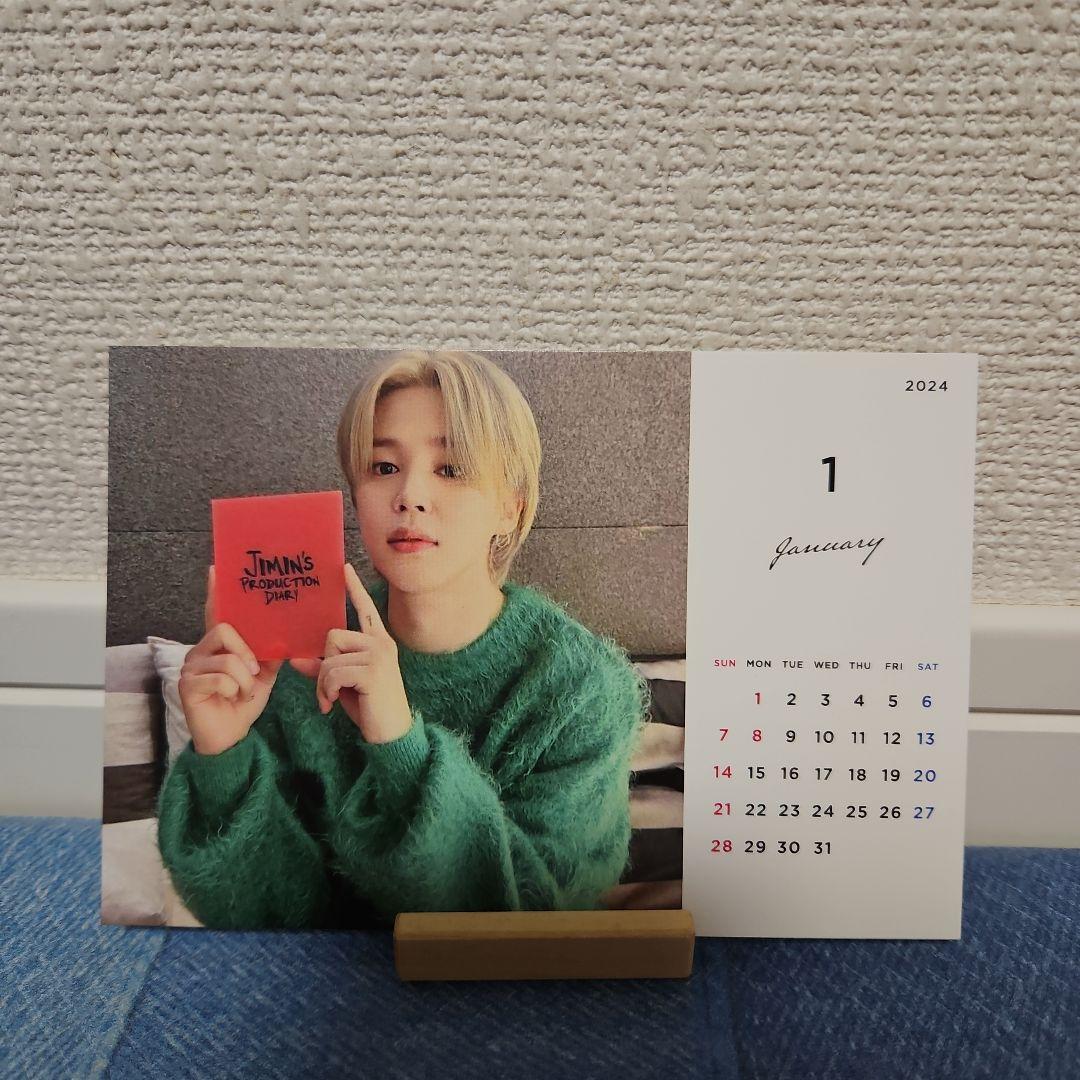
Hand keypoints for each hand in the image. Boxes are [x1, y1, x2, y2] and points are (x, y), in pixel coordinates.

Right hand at [178, 565, 284, 755]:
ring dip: (246, 679)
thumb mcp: (264, 675)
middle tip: (255, 671)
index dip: (216, 592)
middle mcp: (200, 650)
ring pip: (228, 658)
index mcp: (218, 644)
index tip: (215, 569)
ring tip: (244, 692)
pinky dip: (237, 690)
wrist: (230, 737)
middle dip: (247, 652)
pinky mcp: (186, 685)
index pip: (216, 613)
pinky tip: (232, 699)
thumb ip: (271, 654)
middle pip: (224, 629)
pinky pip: (222, 678)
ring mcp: (190, 666)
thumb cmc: (243, 702)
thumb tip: (287, 637)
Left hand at [289, 564, 412, 744]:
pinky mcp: (372, 670)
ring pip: (330, 656)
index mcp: (378, 642)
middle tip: (328, 690)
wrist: (391, 733)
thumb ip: (323, 668)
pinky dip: (326, 691)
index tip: (344, 568)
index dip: (354, 588)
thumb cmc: (370, 707)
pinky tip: (332, 705)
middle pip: (333, 635)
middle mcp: (381, 643)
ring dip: (323, 683)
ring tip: (331, 700)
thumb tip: (296, 658)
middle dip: (323, 664)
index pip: (365, 609)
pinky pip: (332, 672)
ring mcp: (378, 655)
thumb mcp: (343, 684)